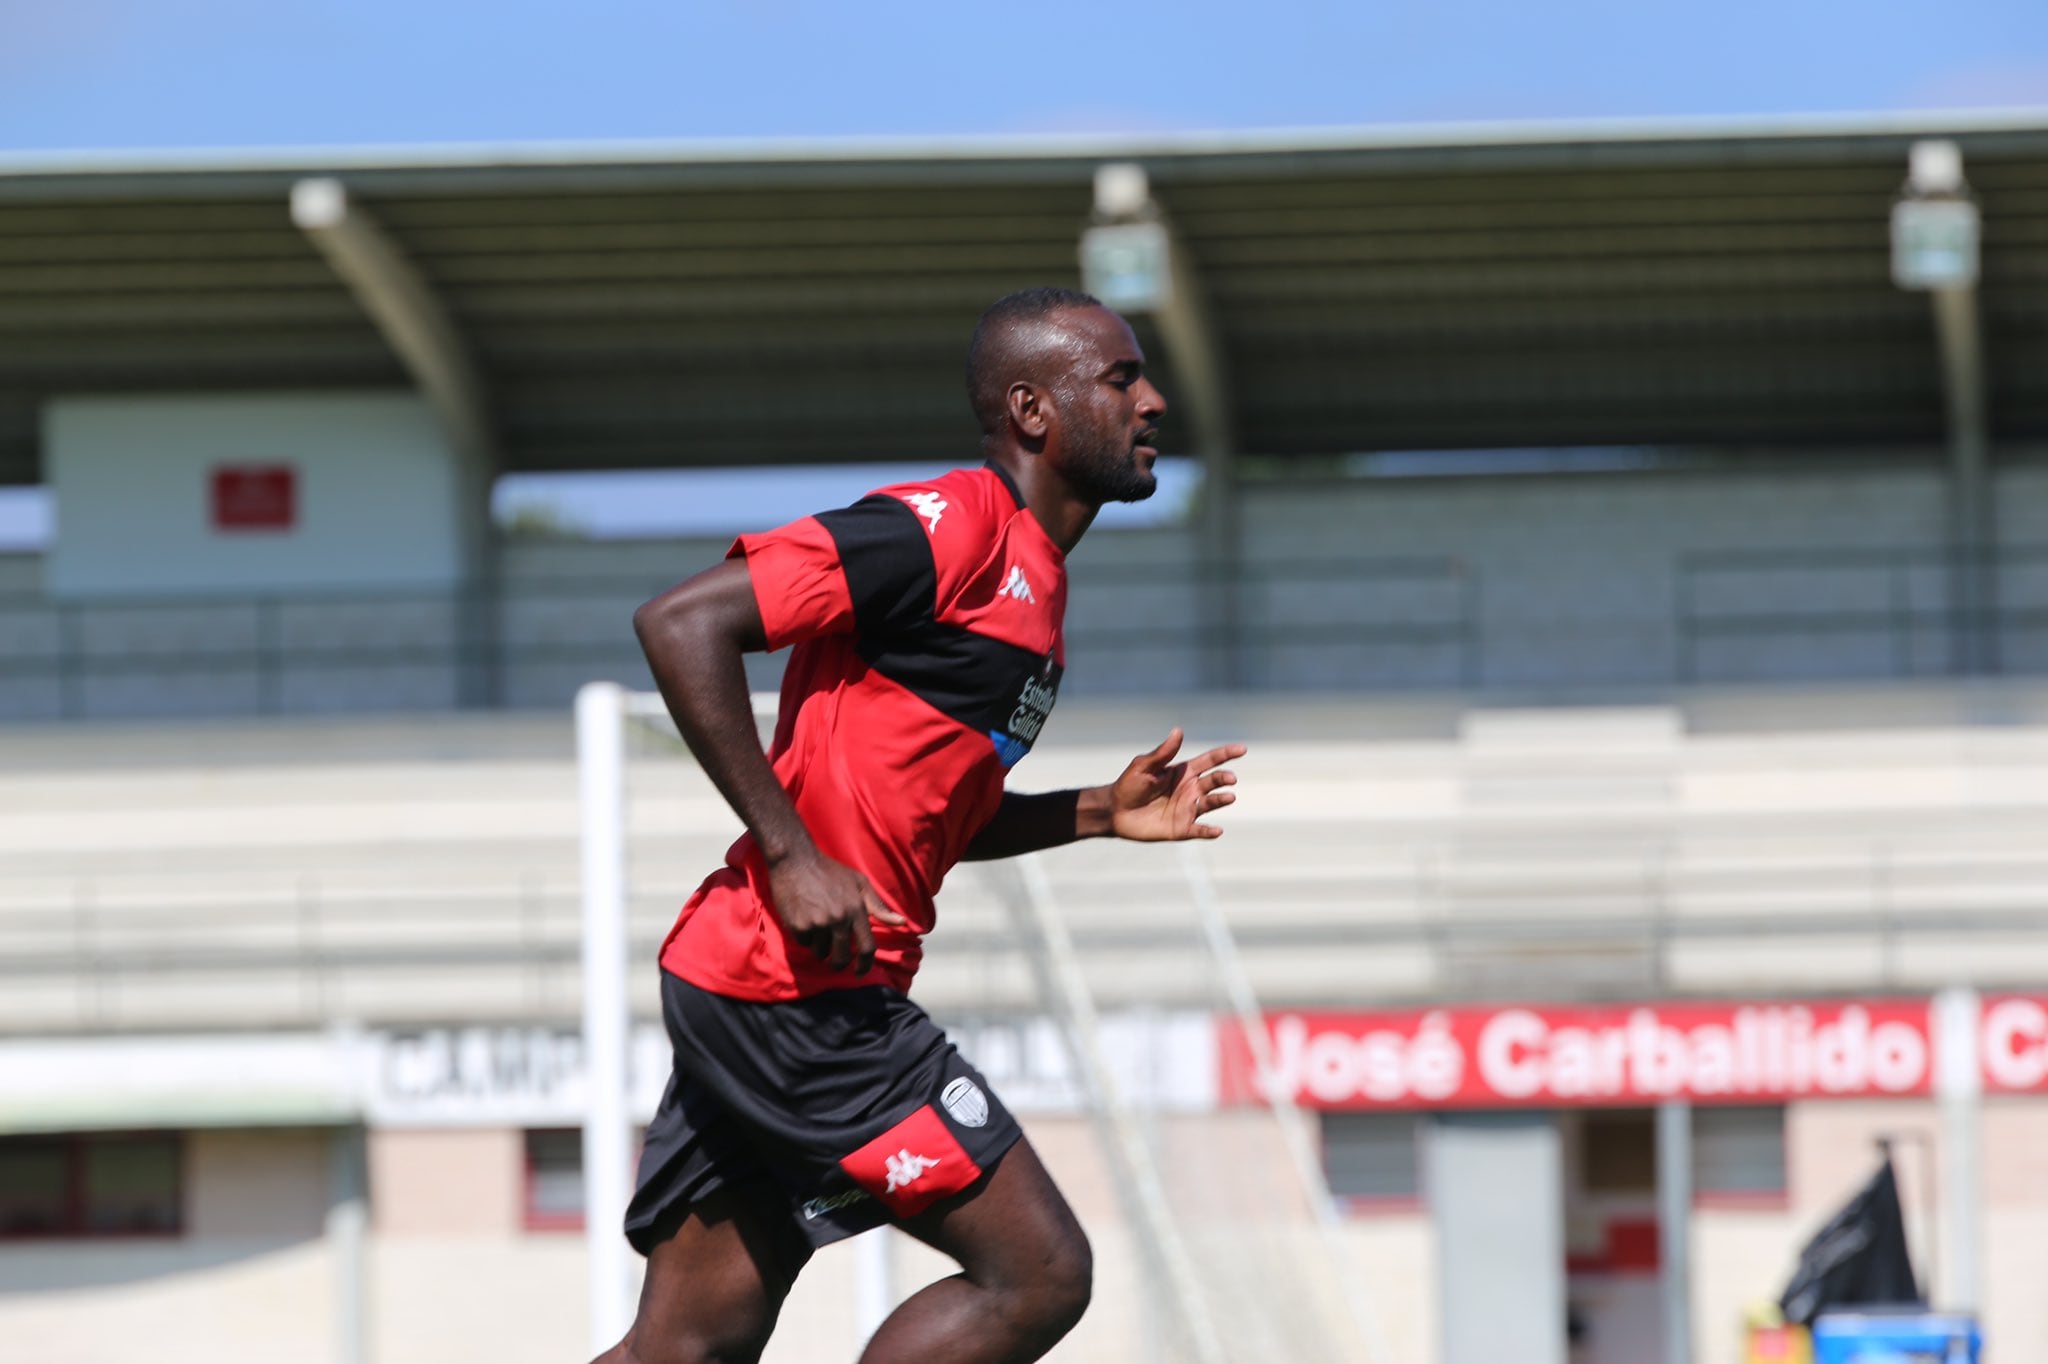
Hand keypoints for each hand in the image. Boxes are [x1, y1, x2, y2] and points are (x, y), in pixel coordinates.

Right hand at [765, 848, 908, 973]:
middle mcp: (839, 919)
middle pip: (842, 957)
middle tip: (835, 960)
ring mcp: (818, 923)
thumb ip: (879, 907)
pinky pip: (804, 943)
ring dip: (820, 946)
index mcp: (857, 910)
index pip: (867, 948)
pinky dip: (805, 937)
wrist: (796, 859)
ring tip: (817, 927)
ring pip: (821, 952)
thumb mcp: (859, 883)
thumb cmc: (830, 871)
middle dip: (839, 963)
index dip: (865, 965)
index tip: (860, 972)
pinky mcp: (798, 925)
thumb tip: (902, 923)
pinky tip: (804, 919)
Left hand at [1107, 729, 1245, 841]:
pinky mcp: (1181, 828)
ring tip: (1230, 796)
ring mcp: (1187, 809)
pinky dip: (1208, 832)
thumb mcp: (1144, 766)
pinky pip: (1198, 830)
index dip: (1226, 754)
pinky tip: (1217, 831)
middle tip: (1231, 778)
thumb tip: (1178, 730)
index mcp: (1184, 772)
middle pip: (1214, 782)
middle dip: (1224, 779)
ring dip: (1221, 800)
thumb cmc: (1129, 785)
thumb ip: (1162, 753)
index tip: (1242, 749)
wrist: (1114, 811)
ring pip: (1210, 804)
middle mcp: (1190, 790)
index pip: (1210, 761)